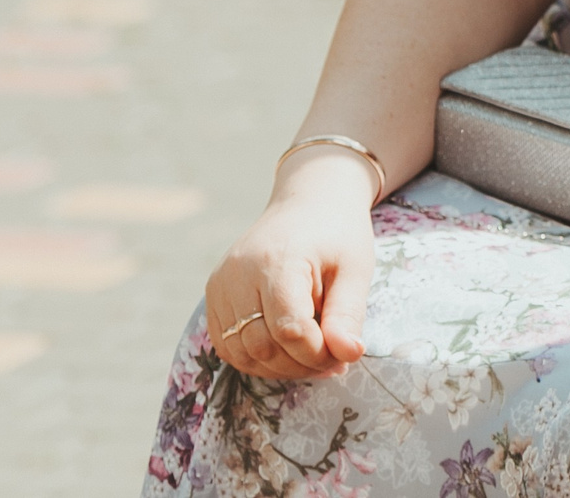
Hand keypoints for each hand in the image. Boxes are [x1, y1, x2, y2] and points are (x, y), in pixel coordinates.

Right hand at [202, 153, 376, 380]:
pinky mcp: (213, 294)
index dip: (317, 354)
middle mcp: (238, 274)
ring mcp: (220, 285)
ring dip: (279, 367)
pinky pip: (228, 344)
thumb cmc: (336, 234)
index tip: (343, 356)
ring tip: (312, 356)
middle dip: (300, 364)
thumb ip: (348, 314)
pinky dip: (257, 357)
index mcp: (277, 261)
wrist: (307, 203)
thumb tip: (349, 355)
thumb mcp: (355, 268)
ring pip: (241, 352)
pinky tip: (287, 350)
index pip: (289, 329)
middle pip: (262, 346)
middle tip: (333, 361)